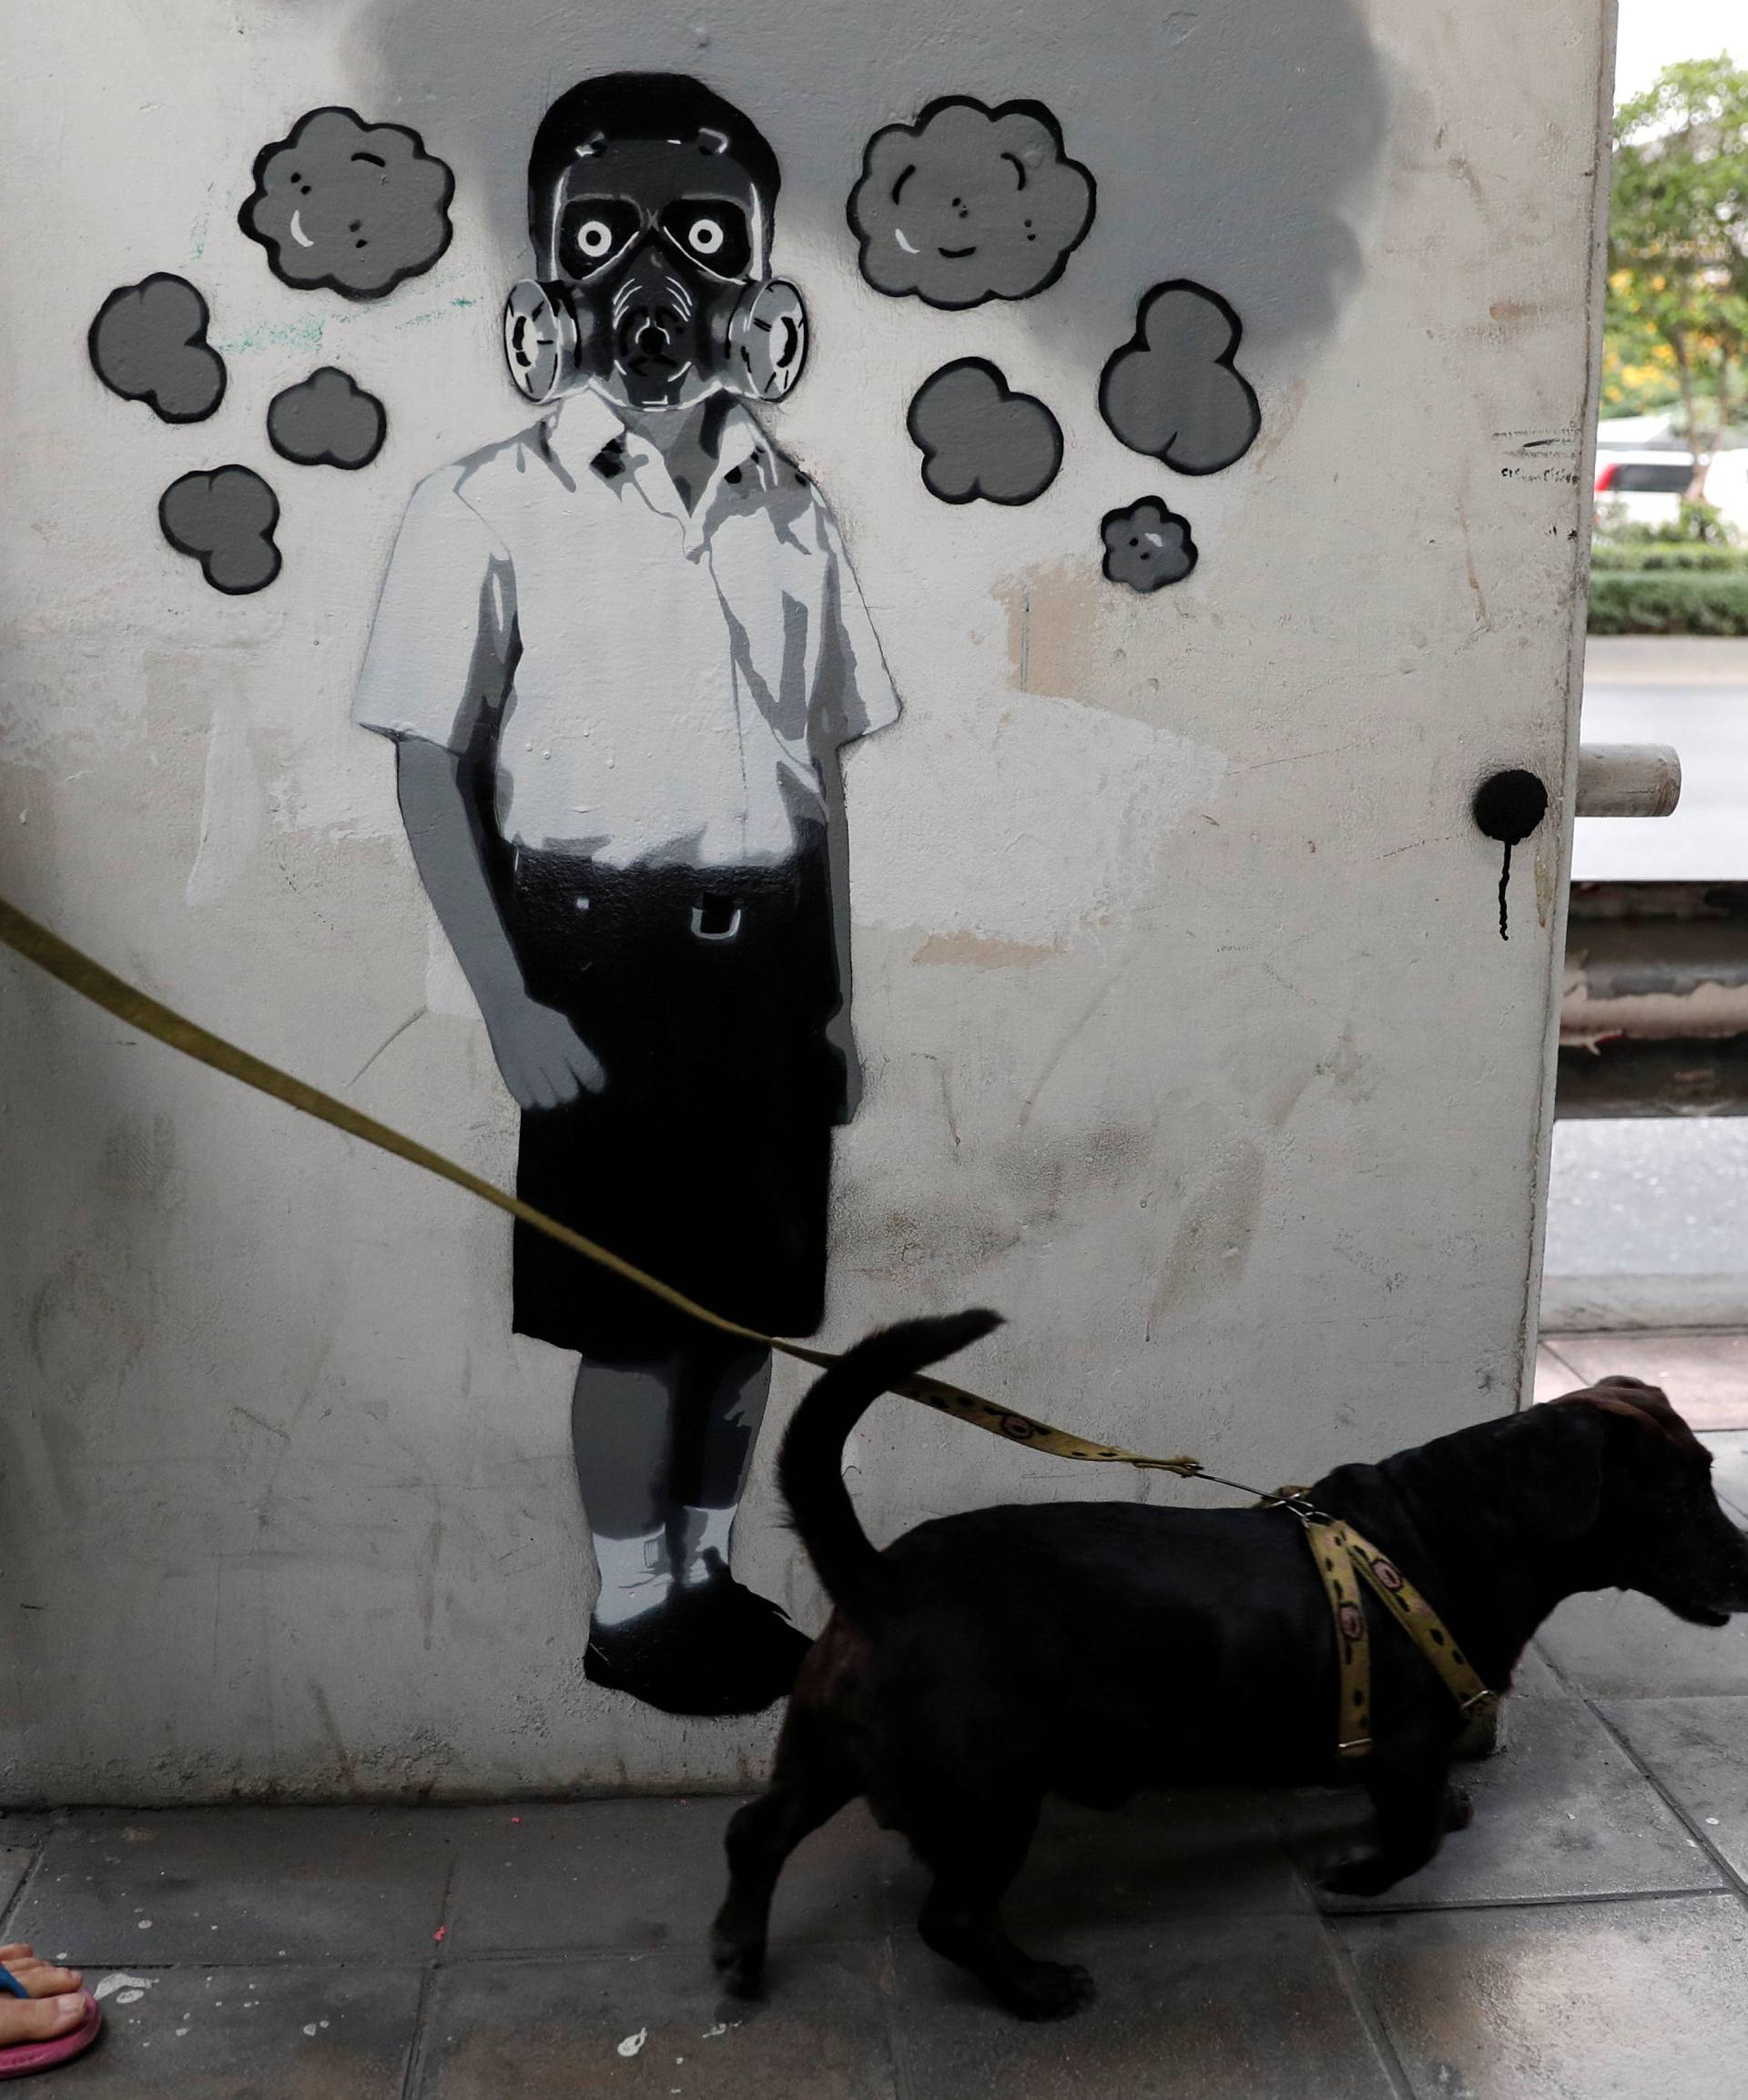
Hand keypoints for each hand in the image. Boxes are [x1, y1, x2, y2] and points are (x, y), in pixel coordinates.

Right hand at [483, 988, 604, 1107]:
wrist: (506, 1006)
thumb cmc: (541, 1019)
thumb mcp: (564, 1027)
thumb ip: (578, 1052)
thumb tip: (594, 1080)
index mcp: (563, 1040)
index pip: (589, 1072)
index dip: (596, 1083)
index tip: (596, 1086)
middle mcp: (546, 1053)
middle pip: (569, 1092)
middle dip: (572, 1093)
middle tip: (569, 1087)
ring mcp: (525, 1064)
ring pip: (548, 1101)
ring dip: (553, 1099)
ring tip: (552, 1092)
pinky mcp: (509, 1072)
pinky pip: (526, 1101)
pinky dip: (534, 1100)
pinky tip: (535, 1092)